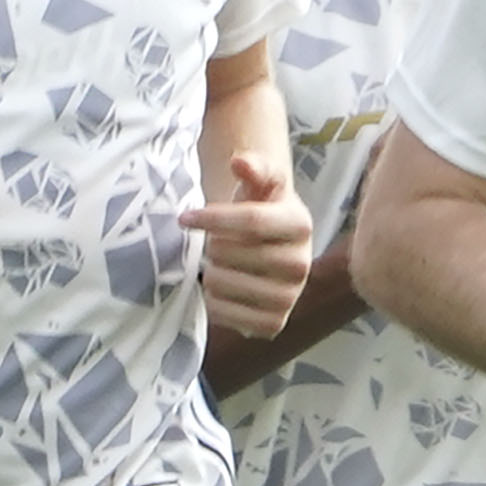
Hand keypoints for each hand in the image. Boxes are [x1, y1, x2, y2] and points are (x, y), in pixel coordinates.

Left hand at [183, 152, 316, 335]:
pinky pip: (224, 313)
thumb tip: (239, 160)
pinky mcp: (272, 324)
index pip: (250, 220)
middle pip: (229, 253)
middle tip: (217, 244)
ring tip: (221, 265)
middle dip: (212, 245)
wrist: (269, 251)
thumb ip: (254, 167)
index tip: (184, 218)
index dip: (212, 218)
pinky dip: (213, 301)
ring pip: (223, 283)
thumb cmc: (259, 211)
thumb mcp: (259, 184)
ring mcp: (289, 298)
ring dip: (211, 272)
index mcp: (300, 224)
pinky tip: (222, 289)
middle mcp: (301, 264)